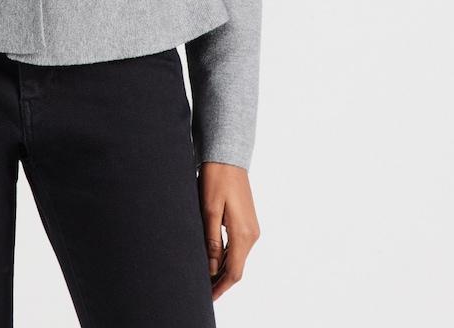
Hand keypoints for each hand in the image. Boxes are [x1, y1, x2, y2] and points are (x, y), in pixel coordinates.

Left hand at [198, 161, 259, 300]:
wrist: (228, 158)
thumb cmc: (216, 180)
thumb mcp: (208, 210)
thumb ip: (211, 241)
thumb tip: (211, 268)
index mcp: (243, 234)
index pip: (233, 272)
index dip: (220, 287)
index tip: (208, 296)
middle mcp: (252, 234)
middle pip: (236, 267)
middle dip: (220, 280)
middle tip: (202, 289)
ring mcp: (252, 228)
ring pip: (237, 258)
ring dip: (223, 269)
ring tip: (204, 276)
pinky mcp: (248, 222)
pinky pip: (238, 247)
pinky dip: (226, 256)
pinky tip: (213, 258)